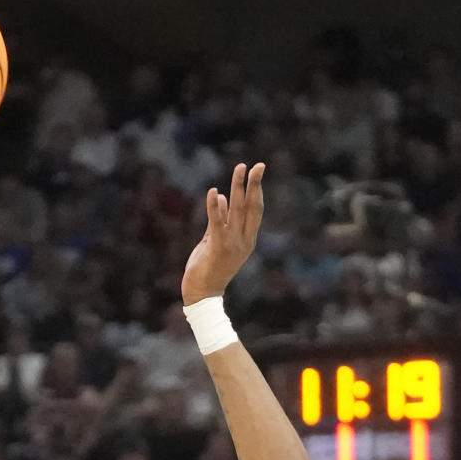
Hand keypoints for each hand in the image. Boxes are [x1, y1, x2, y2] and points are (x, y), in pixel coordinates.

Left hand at [181, 162, 264, 305]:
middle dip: (254, 184)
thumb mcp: (217, 240)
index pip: (256, 210)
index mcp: (248, 239)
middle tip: (258, 165)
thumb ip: (221, 220)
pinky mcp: (217, 248)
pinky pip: (217, 223)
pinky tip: (215, 192)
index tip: (257, 170)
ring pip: (237, 210)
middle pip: (251, 207)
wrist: (202, 294)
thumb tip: (224, 197)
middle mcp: (243, 241)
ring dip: (238, 188)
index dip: (257, 189)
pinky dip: (215, 207)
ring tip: (239, 169)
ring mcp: (232, 245)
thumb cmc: (209, 268)